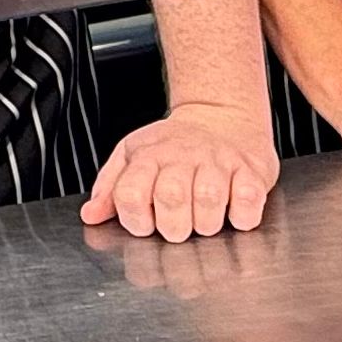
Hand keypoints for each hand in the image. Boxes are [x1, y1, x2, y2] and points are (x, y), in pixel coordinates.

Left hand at [80, 103, 278, 241]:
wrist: (221, 114)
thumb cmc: (173, 145)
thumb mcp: (133, 156)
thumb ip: (110, 188)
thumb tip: (91, 215)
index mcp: (148, 155)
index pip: (130, 193)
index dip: (135, 220)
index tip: (145, 224)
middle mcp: (182, 156)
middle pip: (171, 198)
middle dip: (173, 227)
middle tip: (178, 227)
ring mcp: (218, 161)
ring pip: (209, 199)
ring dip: (207, 223)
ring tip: (204, 219)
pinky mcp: (250, 169)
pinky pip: (248, 199)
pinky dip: (242, 216)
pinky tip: (234, 211)